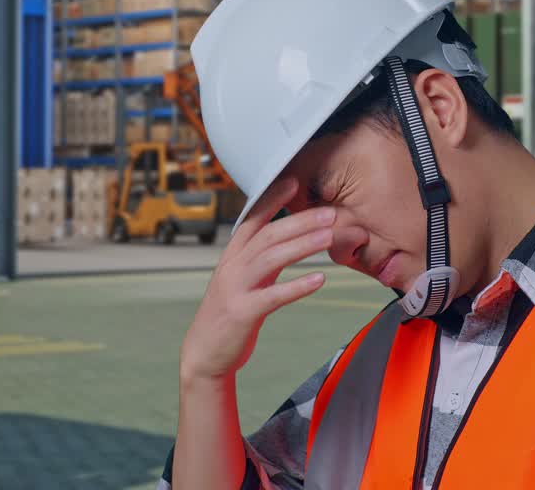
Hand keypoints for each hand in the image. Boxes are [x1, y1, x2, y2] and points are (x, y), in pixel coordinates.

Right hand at [179, 177, 336, 383]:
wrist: (205, 354)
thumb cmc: (229, 314)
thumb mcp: (244, 280)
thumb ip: (263, 259)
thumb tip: (290, 238)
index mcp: (232, 256)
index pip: (253, 219)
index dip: (272, 199)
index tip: (294, 180)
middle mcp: (232, 267)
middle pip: (268, 235)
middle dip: (300, 221)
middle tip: (329, 213)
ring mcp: (236, 289)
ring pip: (271, 259)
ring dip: (302, 245)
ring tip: (328, 237)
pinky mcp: (243, 313)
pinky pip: (274, 296)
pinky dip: (298, 286)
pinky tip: (320, 280)